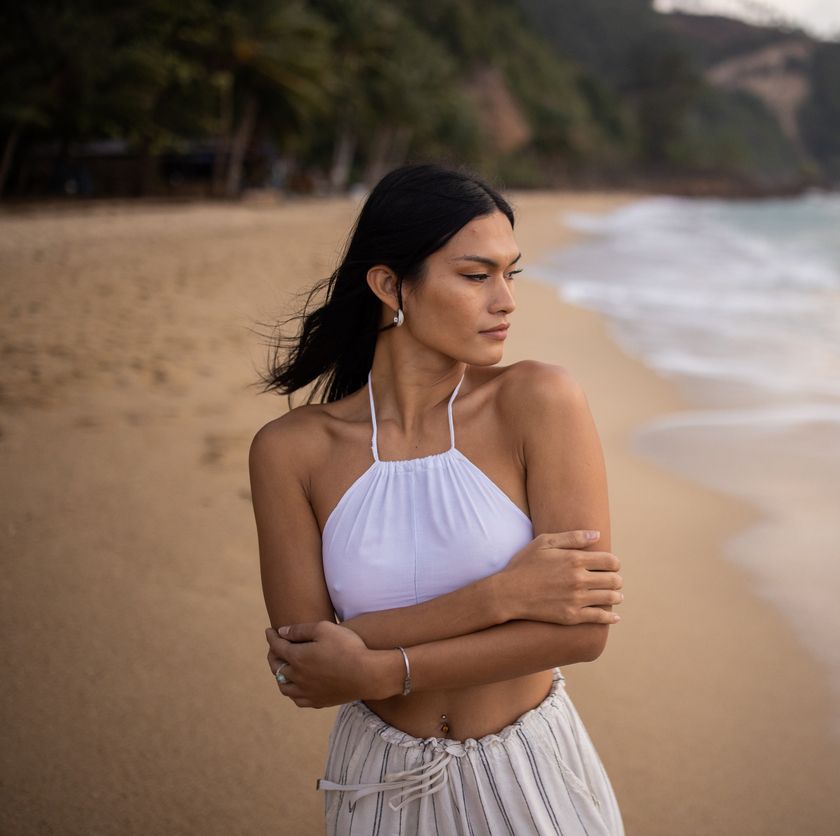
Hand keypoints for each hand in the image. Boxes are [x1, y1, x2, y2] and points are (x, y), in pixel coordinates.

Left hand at [265, 621, 385, 707]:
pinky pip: (298, 700)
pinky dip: (292, 692)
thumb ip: (300, 630)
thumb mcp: (324, 628)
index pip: (276, 646)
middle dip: (273, 655)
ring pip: (284, 687)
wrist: (368, 674)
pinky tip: (296, 687)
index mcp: (297, 658)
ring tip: (281, 669)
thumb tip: (282, 632)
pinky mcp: (319, 701)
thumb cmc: (348, 647)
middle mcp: (298, 677)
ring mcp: (308, 692)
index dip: (271, 637)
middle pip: (277, 667)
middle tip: (275, 647)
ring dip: (279, 676)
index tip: (270, 631)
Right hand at [500, 530, 622, 624]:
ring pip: (609, 598)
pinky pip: (599, 618)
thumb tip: (597, 535)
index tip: (612, 566)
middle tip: (614, 581)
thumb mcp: (544, 543)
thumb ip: (572, 537)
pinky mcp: (571, 616)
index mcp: (574, 560)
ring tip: (615, 596)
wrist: (509, 593)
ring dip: (616, 596)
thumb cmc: (524, 564)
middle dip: (616, 579)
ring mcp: (576, 599)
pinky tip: (614, 616)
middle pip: (613, 580)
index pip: (610, 561)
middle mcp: (579, 580)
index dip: (615, 563)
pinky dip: (610, 617)